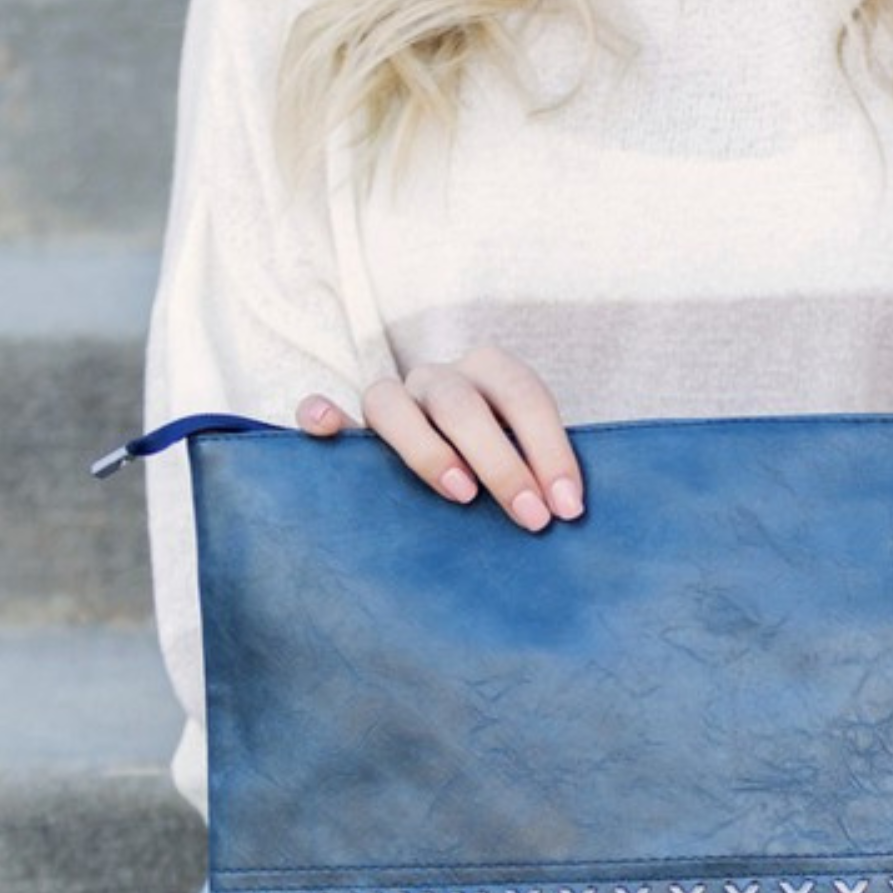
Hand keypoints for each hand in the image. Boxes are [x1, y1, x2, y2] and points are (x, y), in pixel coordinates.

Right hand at [296, 345, 583, 532]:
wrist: (451, 464)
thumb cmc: (497, 477)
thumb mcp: (526, 465)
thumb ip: (541, 474)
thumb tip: (572, 515)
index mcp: (489, 374)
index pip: (524, 396)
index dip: (550, 448)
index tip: (568, 507)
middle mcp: (438, 380)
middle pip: (462, 403)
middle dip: (502, 462)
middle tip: (531, 518)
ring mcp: (390, 398)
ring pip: (390, 402)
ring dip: (428, 449)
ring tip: (461, 494)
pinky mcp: (345, 424)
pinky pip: (320, 411)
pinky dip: (320, 415)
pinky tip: (326, 431)